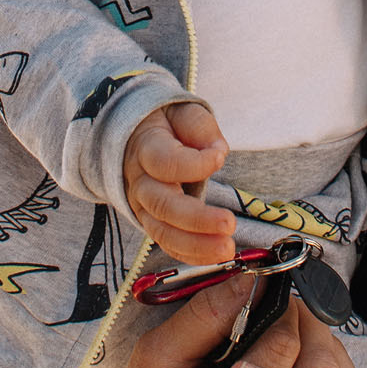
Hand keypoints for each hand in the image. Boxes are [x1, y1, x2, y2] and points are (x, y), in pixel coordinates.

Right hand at [124, 100, 234, 263]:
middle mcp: (140, 181)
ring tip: (227, 248)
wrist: (137, 138)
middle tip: (229, 224)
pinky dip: (190, 254)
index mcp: (145, 148)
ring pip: (163, 232)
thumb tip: (217, 151)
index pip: (164, 161)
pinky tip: (215, 255)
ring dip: (196, 245)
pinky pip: (167, 243)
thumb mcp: (182, 112)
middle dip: (197, 220)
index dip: (194, 164)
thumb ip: (200, 127)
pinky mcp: (151, 222)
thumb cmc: (167, 125)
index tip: (219, 157)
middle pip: (162, 205)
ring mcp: (142, 206)